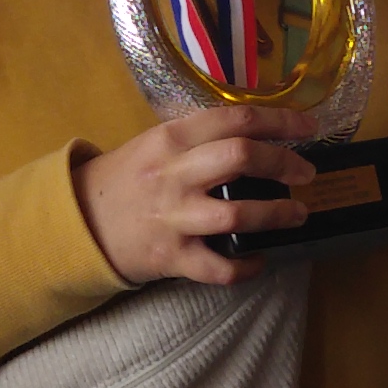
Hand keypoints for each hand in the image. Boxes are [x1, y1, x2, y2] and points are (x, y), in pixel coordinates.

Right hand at [77, 105, 317, 285]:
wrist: (80, 221)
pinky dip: (248, 266)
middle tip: (305, 173)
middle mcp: (174, 175)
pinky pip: (220, 267)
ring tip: (297, 214)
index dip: (279, 121)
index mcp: (171, 139)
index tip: (307, 127)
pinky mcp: (172, 257)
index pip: (234, 119)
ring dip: (277, 214)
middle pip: (241, 157)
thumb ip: (199, 138)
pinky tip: (260, 259)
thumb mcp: (155, 143)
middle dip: (284, 163)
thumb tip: (257, 132)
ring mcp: (174, 218)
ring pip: (237, 214)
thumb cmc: (126, 178)